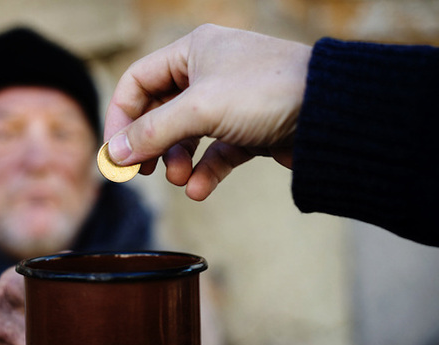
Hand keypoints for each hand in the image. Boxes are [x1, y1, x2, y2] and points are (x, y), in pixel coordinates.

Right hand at [104, 24, 311, 200]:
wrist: (333, 112)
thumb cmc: (267, 92)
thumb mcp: (199, 108)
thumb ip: (152, 132)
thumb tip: (113, 155)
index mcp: (192, 51)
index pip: (137, 82)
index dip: (120, 118)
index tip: (114, 153)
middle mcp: (208, 73)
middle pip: (159, 112)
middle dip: (149, 145)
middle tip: (140, 173)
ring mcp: (229, 102)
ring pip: (186, 135)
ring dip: (176, 160)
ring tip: (178, 179)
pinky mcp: (249, 129)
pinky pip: (216, 152)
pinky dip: (204, 171)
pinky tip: (198, 190)